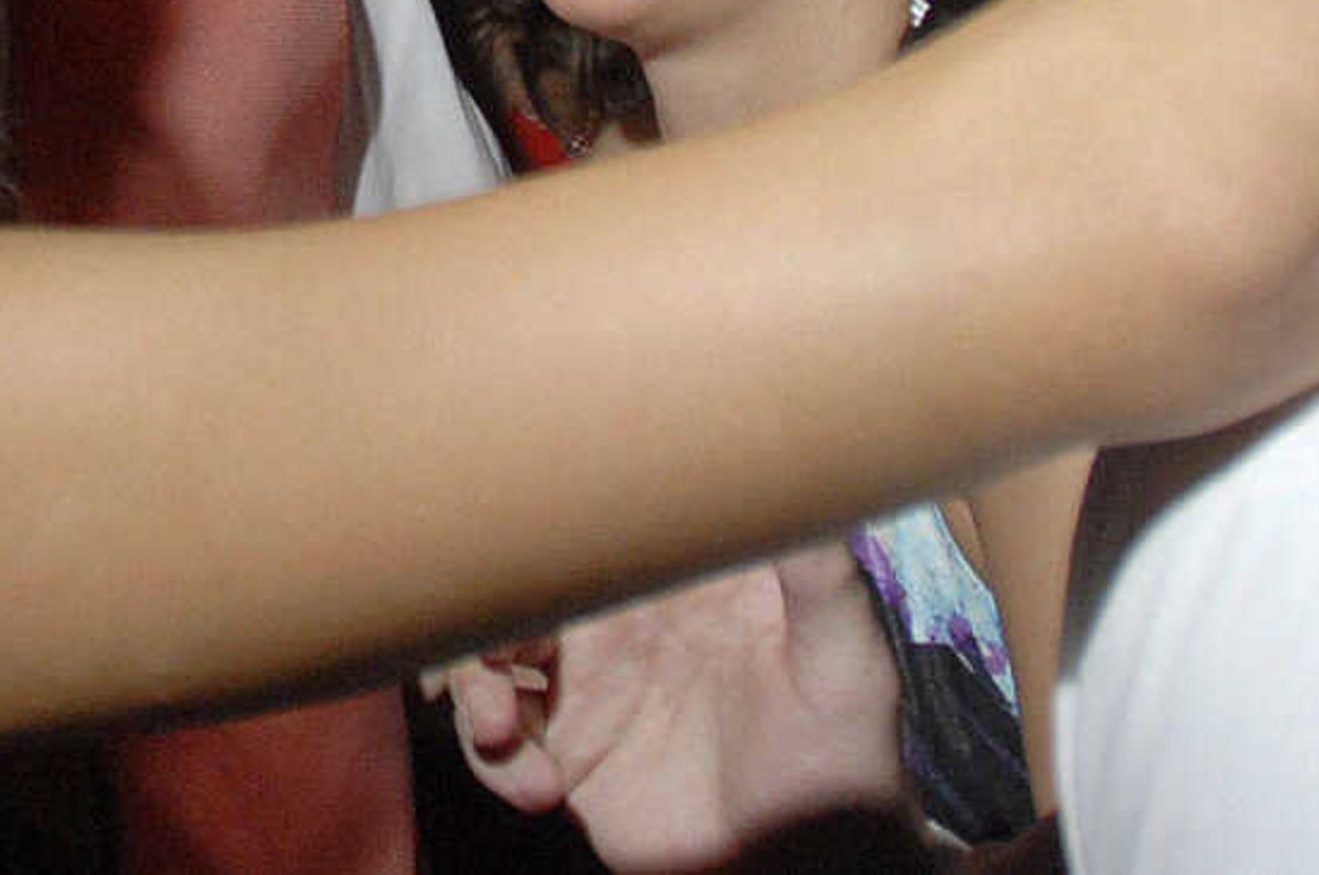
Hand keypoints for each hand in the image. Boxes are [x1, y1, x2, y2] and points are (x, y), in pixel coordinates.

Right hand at [433, 541, 906, 872]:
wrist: (810, 869)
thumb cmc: (841, 757)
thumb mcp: (846, 662)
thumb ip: (821, 579)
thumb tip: (803, 482)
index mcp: (675, 576)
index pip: (590, 519)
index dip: (541, 514)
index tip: (509, 521)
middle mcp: (620, 619)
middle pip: (521, 579)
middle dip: (483, 602)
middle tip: (494, 647)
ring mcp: (588, 685)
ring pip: (489, 653)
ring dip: (472, 682)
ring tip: (497, 729)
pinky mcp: (568, 751)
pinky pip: (496, 740)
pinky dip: (493, 759)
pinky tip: (538, 788)